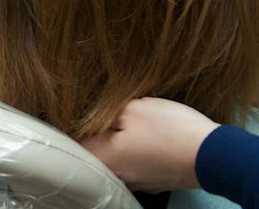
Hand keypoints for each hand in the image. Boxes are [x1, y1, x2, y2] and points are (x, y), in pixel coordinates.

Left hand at [81, 97, 218, 192]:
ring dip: (119, 142)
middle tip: (101, 113)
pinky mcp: (156, 180)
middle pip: (96, 152)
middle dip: (97, 133)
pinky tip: (146, 137)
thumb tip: (90, 114)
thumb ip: (104, 112)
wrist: (214, 154)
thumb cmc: (170, 130)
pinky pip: (137, 163)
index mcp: (104, 159)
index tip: (76, 112)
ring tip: (127, 123)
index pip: (74, 143)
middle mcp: (118, 176)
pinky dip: (138, 150)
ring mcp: (139, 181)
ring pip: (118, 158)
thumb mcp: (131, 108)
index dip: (74, 124)